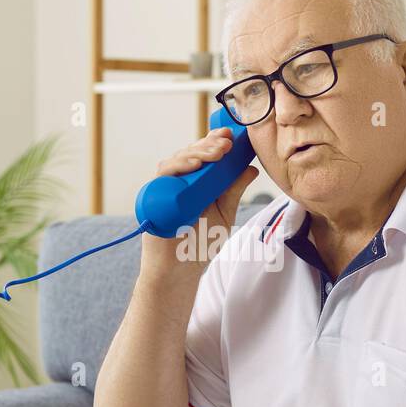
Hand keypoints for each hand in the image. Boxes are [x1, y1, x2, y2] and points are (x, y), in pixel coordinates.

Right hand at [141, 128, 258, 276]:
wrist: (180, 271)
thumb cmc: (199, 244)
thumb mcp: (224, 214)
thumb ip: (234, 191)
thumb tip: (251, 168)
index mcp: (196, 183)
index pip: (204, 155)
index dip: (214, 141)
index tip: (231, 135)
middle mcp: (180, 182)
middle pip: (191, 153)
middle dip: (210, 145)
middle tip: (227, 144)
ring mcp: (166, 188)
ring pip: (177, 160)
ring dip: (198, 152)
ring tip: (217, 152)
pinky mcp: (154, 197)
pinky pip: (164, 175)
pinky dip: (179, 166)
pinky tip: (195, 164)